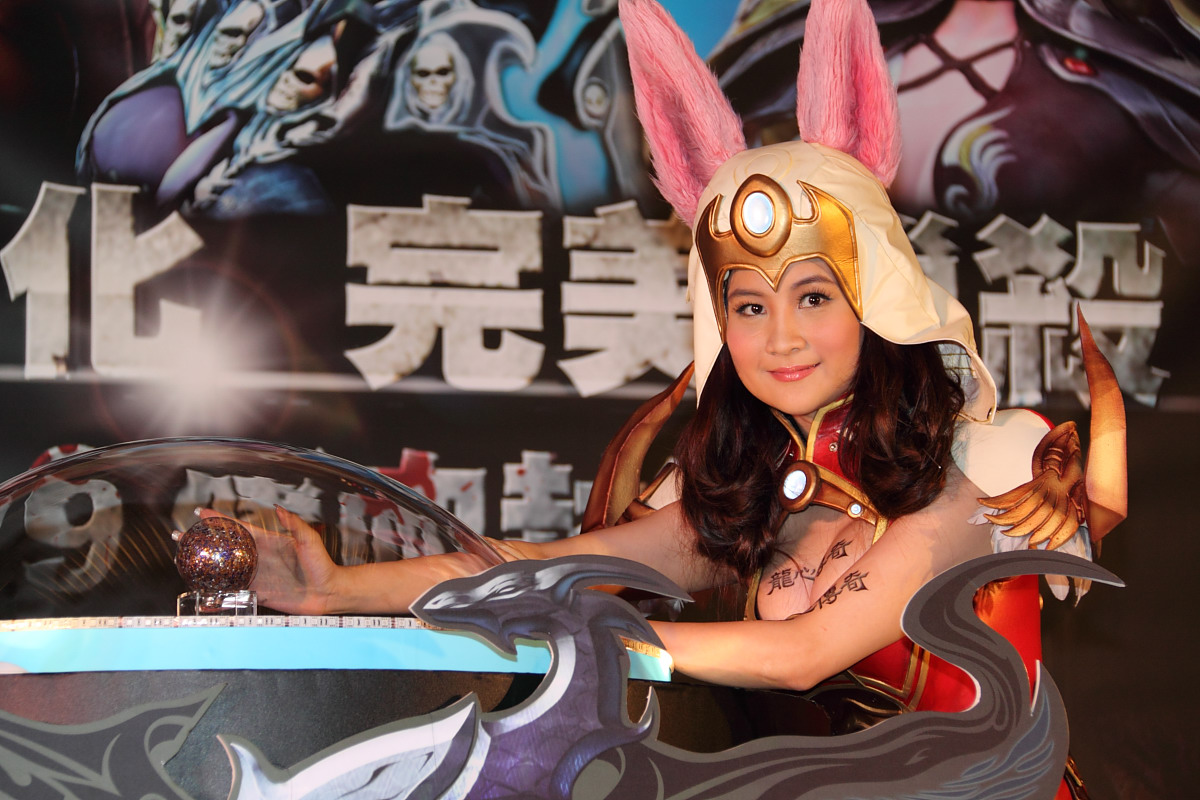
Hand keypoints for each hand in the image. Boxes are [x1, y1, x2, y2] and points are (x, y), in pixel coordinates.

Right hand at [177, 506, 341, 614]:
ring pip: (226, 569)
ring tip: (185, 560)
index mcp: (268, 541)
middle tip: (182, 536)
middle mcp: (258, 557)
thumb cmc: (322, 564)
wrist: (328, 592)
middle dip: (204, 541)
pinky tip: (203, 588)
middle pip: (226, 548)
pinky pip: (235, 591)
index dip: (220, 520)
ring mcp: (257, 575)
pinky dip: (219, 590)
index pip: (239, 528)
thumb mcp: (309, 539)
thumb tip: (278, 508)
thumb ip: (294, 524)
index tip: (201, 512)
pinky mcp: (259, 593)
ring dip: (207, 565)